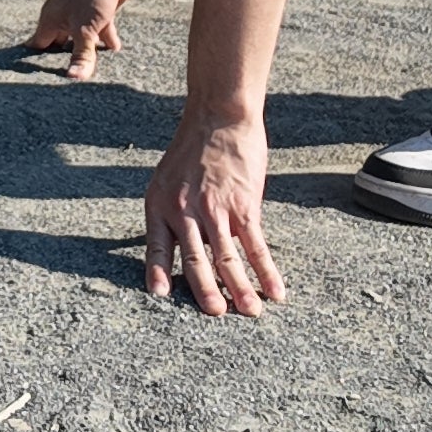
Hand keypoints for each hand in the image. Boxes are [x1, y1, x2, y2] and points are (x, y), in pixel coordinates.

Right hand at [27, 0, 136, 78]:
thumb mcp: (84, 31)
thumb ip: (81, 56)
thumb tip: (74, 79)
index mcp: (50, 21)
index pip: (37, 47)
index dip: (36, 63)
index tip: (36, 79)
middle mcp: (62, 19)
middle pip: (58, 45)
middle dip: (63, 60)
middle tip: (64, 81)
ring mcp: (80, 15)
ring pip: (81, 39)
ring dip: (87, 52)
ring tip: (91, 72)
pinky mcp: (99, 12)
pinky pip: (100, 31)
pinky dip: (106, 40)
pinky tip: (114, 49)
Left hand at [144, 112, 283, 316]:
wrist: (220, 116)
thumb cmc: (193, 148)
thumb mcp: (167, 178)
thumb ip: (172, 212)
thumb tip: (180, 246)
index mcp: (160, 205)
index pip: (156, 246)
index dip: (157, 272)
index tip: (159, 295)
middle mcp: (184, 211)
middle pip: (194, 259)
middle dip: (206, 291)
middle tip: (215, 314)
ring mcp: (215, 210)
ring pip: (227, 258)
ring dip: (240, 289)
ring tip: (250, 313)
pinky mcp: (244, 205)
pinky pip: (255, 245)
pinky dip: (266, 270)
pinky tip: (275, 290)